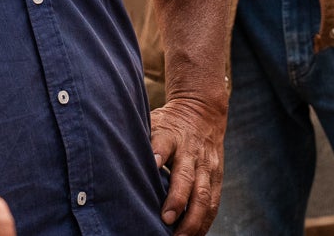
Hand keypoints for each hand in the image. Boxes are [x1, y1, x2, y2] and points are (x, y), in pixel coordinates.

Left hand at [150, 93, 226, 233]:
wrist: (203, 111)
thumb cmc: (169, 123)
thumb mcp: (154, 122)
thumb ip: (142, 142)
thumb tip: (116, 160)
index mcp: (171, 135)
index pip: (163, 143)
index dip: (157, 155)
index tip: (153, 166)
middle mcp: (191, 151)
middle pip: (186, 176)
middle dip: (177, 200)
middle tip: (166, 220)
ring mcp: (207, 165)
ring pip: (203, 194)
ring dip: (193, 219)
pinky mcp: (217, 177)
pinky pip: (213, 202)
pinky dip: (205, 221)